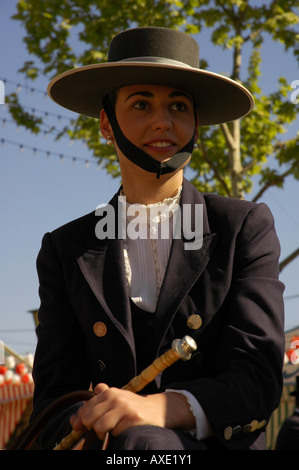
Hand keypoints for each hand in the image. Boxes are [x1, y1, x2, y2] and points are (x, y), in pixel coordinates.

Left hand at [70, 383, 194, 439]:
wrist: (160, 409)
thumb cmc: (134, 407)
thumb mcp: (116, 399)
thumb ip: (96, 405)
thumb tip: (74, 419)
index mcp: (109, 392)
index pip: (85, 408)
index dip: (81, 421)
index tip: (81, 428)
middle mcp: (115, 397)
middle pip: (89, 418)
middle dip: (91, 428)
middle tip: (101, 430)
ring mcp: (124, 407)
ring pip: (99, 426)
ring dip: (103, 434)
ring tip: (112, 431)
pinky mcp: (133, 418)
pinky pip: (114, 433)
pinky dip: (117, 435)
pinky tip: (124, 430)